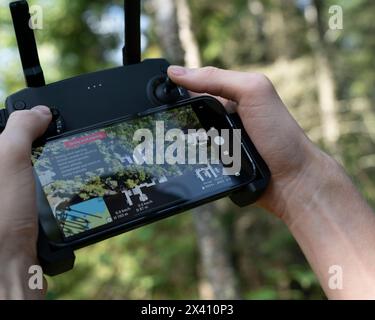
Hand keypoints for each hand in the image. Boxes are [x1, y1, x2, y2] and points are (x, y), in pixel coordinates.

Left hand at [0, 106, 50, 298]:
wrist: (9, 265)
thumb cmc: (1, 217)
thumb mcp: (9, 161)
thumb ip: (21, 130)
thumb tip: (40, 112)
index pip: (7, 131)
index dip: (26, 124)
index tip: (44, 123)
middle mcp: (1, 177)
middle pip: (21, 151)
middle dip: (40, 146)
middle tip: (54, 147)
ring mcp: (9, 195)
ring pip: (32, 170)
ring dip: (48, 167)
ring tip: (62, 166)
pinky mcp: (17, 210)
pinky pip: (37, 188)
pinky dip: (49, 185)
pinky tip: (58, 187)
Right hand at [168, 65, 325, 220]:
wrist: (292, 181)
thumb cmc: (280, 135)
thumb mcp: (253, 92)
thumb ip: (219, 78)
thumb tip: (177, 72)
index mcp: (233, 96)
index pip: (196, 87)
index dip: (177, 88)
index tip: (156, 92)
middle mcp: (226, 118)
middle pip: (189, 113)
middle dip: (173, 116)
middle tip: (155, 121)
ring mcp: (221, 143)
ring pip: (188, 137)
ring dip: (176, 139)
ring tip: (158, 141)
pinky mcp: (218, 165)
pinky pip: (195, 158)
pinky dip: (185, 158)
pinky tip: (173, 159)